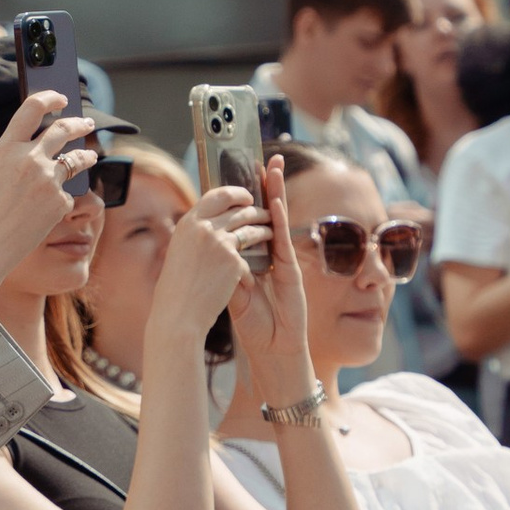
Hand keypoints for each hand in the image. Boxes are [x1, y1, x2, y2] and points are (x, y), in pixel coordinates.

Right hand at [0, 97, 104, 301]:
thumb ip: (17, 156)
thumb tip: (47, 145)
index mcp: (6, 147)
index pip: (32, 107)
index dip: (50, 97)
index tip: (61, 98)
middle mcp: (29, 158)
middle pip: (63, 129)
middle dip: (79, 124)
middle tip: (86, 123)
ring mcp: (47, 179)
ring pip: (77, 158)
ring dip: (86, 154)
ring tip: (90, 155)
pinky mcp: (60, 201)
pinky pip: (67, 195)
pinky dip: (60, 201)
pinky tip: (46, 212)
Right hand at [142, 183, 250, 359]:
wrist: (178, 313)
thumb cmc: (177, 288)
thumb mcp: (180, 251)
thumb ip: (196, 234)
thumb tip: (210, 222)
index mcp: (189, 222)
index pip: (217, 195)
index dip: (236, 193)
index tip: (247, 197)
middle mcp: (204, 228)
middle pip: (238, 210)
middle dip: (256, 211)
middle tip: (265, 214)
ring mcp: (219, 243)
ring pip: (251, 229)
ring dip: (263, 230)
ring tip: (270, 233)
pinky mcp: (233, 261)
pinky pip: (249, 258)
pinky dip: (252, 267)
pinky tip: (256, 276)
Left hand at [227, 158, 317, 389]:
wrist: (274, 351)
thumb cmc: (257, 327)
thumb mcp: (236, 295)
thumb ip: (230, 273)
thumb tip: (217, 253)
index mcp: (258, 259)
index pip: (252, 222)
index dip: (250, 199)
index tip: (244, 175)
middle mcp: (272, 256)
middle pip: (268, 213)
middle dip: (267, 186)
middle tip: (265, 158)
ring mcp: (284, 262)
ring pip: (279, 220)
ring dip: (277, 193)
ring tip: (275, 167)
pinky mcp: (291, 272)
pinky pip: (284, 241)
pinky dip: (281, 221)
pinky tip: (277, 202)